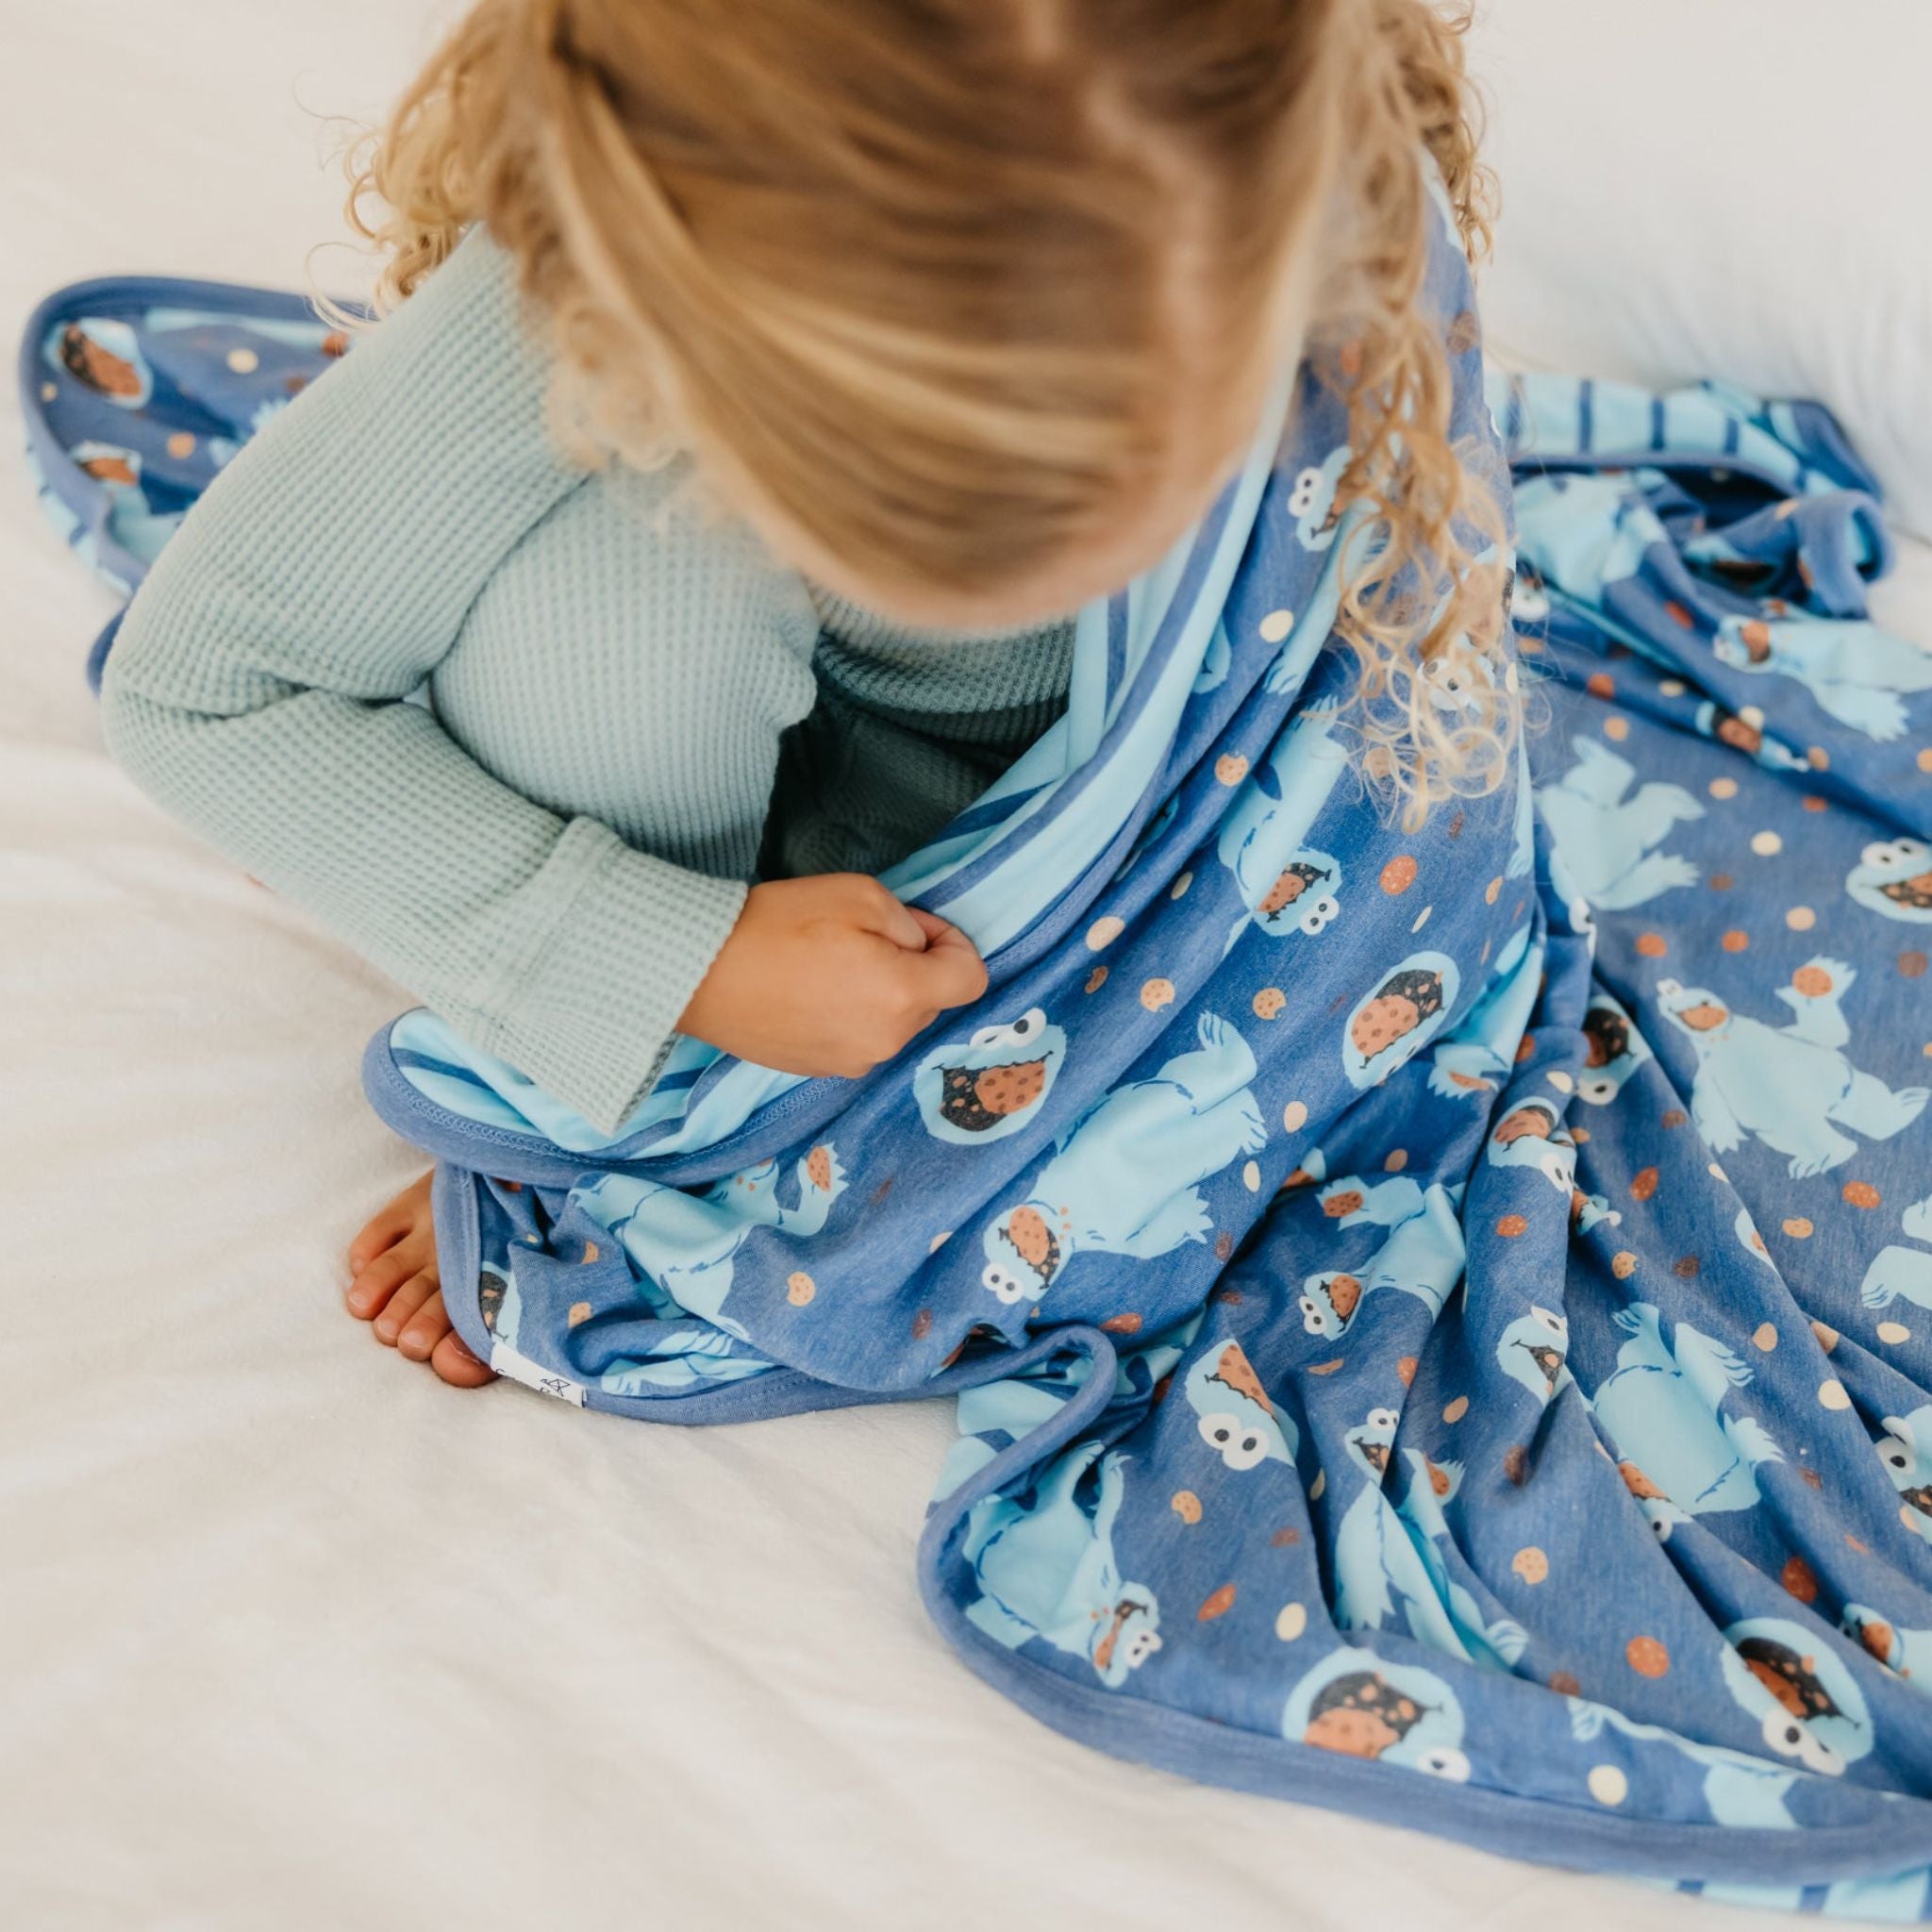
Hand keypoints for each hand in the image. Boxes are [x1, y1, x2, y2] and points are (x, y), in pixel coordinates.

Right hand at [677, 874, 987, 1077]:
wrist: (700, 972)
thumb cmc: (779, 924)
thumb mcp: (860, 894)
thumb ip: (910, 922)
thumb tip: (921, 945)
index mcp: (904, 996)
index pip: (971, 979)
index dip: (954, 945)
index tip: (918, 929)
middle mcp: (886, 1040)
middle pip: (930, 1001)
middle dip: (912, 968)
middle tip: (860, 937)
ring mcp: (851, 1062)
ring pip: (892, 1022)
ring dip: (879, 994)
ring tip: (827, 964)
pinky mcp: (819, 1070)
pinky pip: (857, 1039)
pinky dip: (848, 1016)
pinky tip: (808, 991)